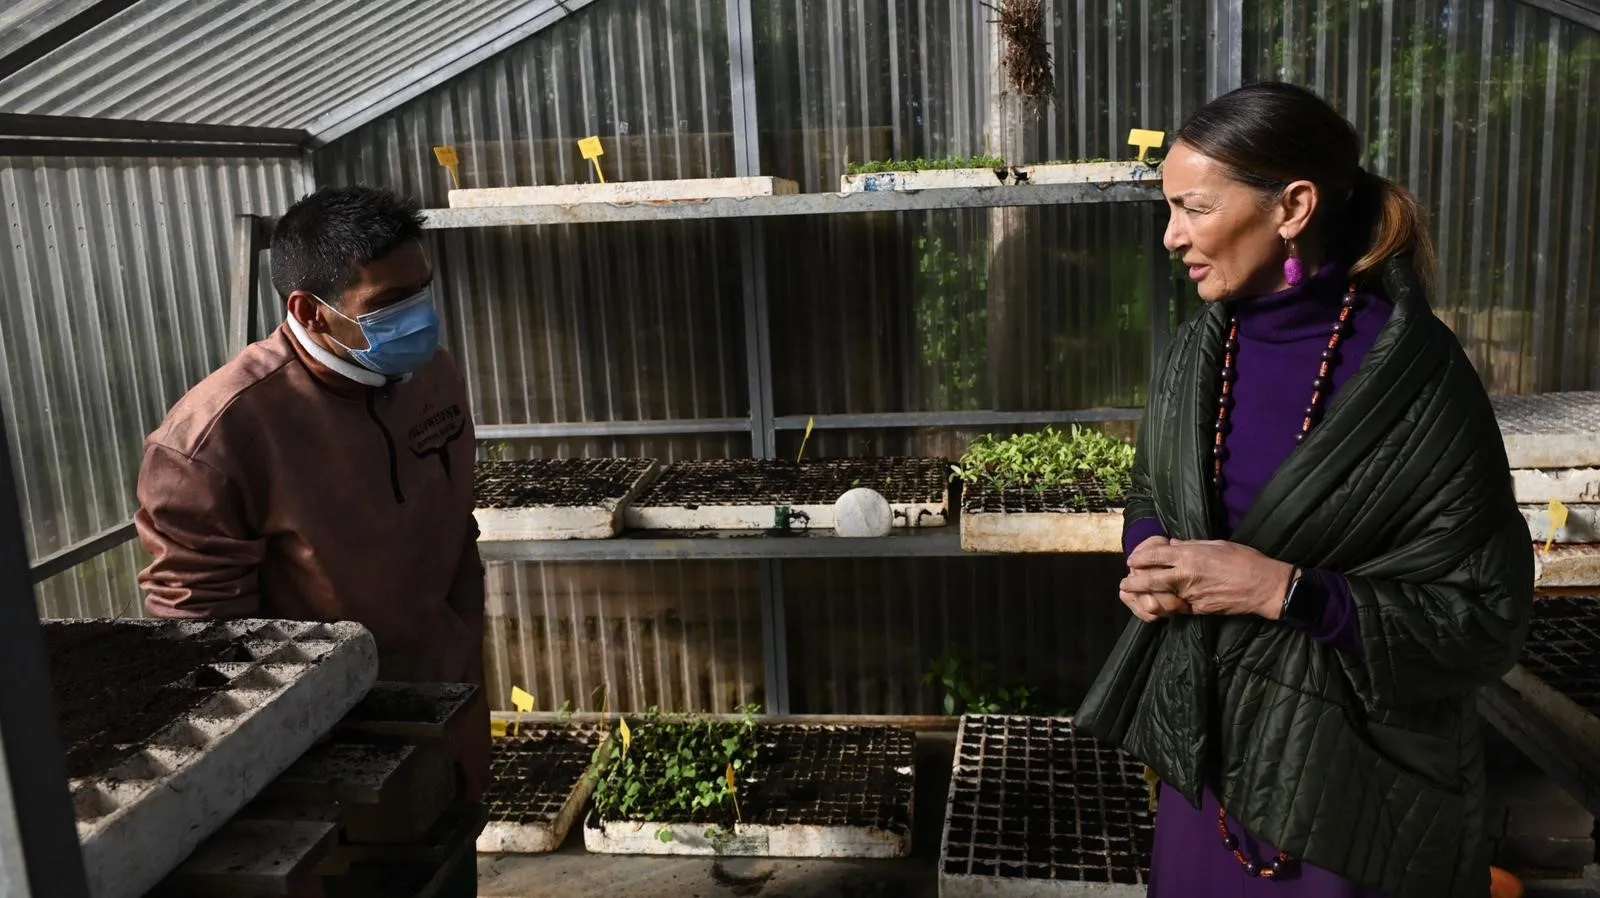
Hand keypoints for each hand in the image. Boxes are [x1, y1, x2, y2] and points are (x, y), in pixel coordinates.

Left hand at [1123, 539, 1294, 619]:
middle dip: (1133, 581)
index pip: (1154, 556)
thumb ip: (1191, 546)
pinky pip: (1176, 608)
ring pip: (1159, 596)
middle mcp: (1186, 576)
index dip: (1139, 557)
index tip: (1132, 560)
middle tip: (1125, 582)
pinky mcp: (1198, 610)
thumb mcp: (1215, 544)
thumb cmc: (1244, 559)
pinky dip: (1165, 606)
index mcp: (1189, 556)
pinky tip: (1158, 604)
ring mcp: (1191, 595)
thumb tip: (1172, 546)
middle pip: (1149, 579)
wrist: (1263, 586)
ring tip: (1133, 595)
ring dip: (1143, 596)